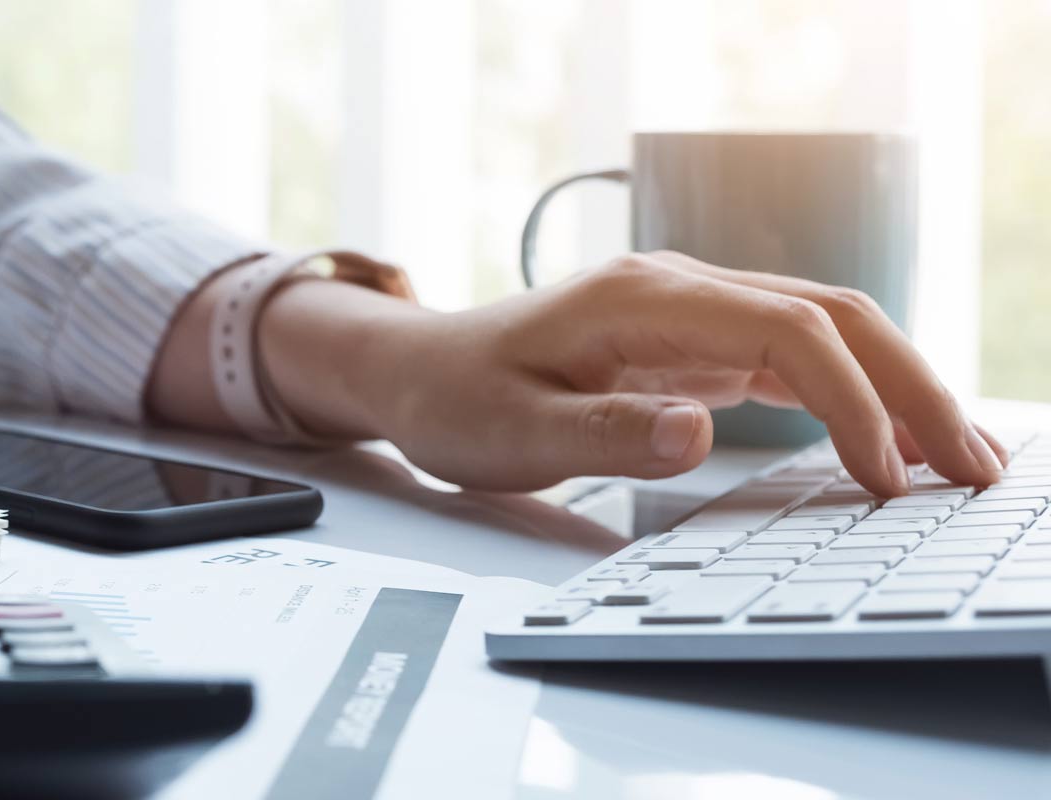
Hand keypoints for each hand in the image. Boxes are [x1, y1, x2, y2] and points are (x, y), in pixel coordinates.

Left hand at [154, 251, 1003, 496]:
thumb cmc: (454, 400)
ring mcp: (691, 310)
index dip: (852, 400)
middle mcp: (678, 290)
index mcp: (642, 301)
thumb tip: (697, 433)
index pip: (785, 331)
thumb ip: (603, 434)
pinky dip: (853, 392)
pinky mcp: (692, 341)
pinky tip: (890, 440)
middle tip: (973, 466)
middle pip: (831, 316)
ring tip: (960, 458)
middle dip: (911, 386)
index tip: (884, 475)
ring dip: (897, 385)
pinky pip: (794, 354)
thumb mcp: (512, 433)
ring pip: (826, 329)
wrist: (413, 371)